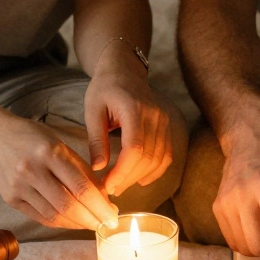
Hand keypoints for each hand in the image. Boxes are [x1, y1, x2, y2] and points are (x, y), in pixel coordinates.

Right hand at [0, 116, 118, 230]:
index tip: (113, 216)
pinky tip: (72, 221)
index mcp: (49, 152)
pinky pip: (41, 217)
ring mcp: (19, 187)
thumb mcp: (60, 144)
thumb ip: (81, 170)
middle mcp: (32, 170)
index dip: (100, 206)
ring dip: (77, 224)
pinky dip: (60, 222)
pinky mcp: (10, 199)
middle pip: (68, 206)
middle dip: (91, 219)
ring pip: (54, 216)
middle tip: (106, 224)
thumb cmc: (32, 138)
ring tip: (91, 223)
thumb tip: (104, 199)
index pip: (81, 186)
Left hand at [84, 45, 173, 196]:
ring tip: (120, 185)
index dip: (123, 171)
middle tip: (110, 189)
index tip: (107, 185)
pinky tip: (140, 180)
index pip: (135, 148)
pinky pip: (166, 155)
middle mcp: (154, 116)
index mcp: (134, 109)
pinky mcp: (166, 127)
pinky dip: (155, 171)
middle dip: (128, 178)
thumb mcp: (92, 110)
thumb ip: (96, 139)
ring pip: (158, 159)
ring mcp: (164, 122)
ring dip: (139, 177)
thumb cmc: (104, 88)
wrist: (124, 70)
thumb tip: (98, 168)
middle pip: (147, 157)